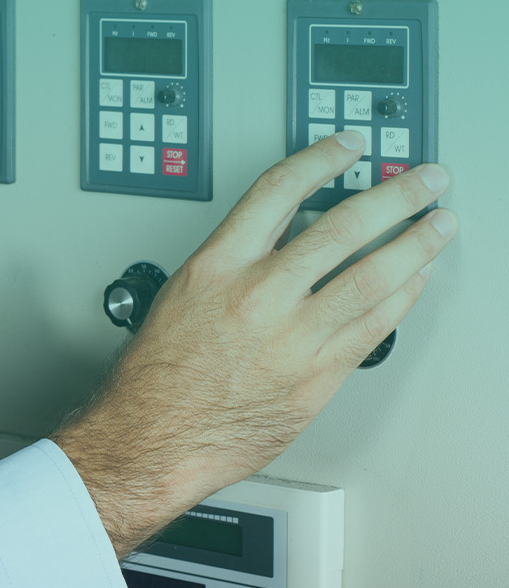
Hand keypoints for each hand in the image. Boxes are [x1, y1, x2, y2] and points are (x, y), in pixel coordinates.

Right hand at [53, 131, 456, 556]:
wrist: (149, 442)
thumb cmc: (153, 380)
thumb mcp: (179, 298)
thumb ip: (232, 266)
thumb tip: (279, 241)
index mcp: (216, 268)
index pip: (279, 190)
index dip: (323, 158)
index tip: (349, 145)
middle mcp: (258, 297)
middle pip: (344, 227)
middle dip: (397, 196)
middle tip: (426, 180)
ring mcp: (291, 340)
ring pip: (372, 277)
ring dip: (415, 245)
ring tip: (438, 226)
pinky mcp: (314, 381)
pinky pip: (371, 330)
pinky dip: (400, 301)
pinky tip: (413, 284)